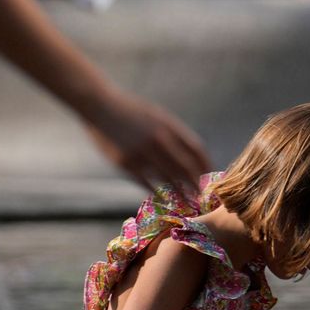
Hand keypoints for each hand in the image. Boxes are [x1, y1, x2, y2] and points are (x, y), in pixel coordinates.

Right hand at [85, 88, 210, 194]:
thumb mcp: (155, 116)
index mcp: (169, 125)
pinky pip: (147, 183)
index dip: (205, 165)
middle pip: (186, 168)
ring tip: (187, 202)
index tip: (208, 175)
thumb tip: (188, 153)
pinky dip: (157, 192)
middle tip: (201, 195)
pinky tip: (163, 197)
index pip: (196, 149)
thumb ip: (172, 132)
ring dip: (180, 193)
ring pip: (168, 179)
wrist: (101, 106)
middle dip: (196, 184)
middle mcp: (159, 139)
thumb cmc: (130, 111)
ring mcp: (143, 153)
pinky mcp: (127, 163)